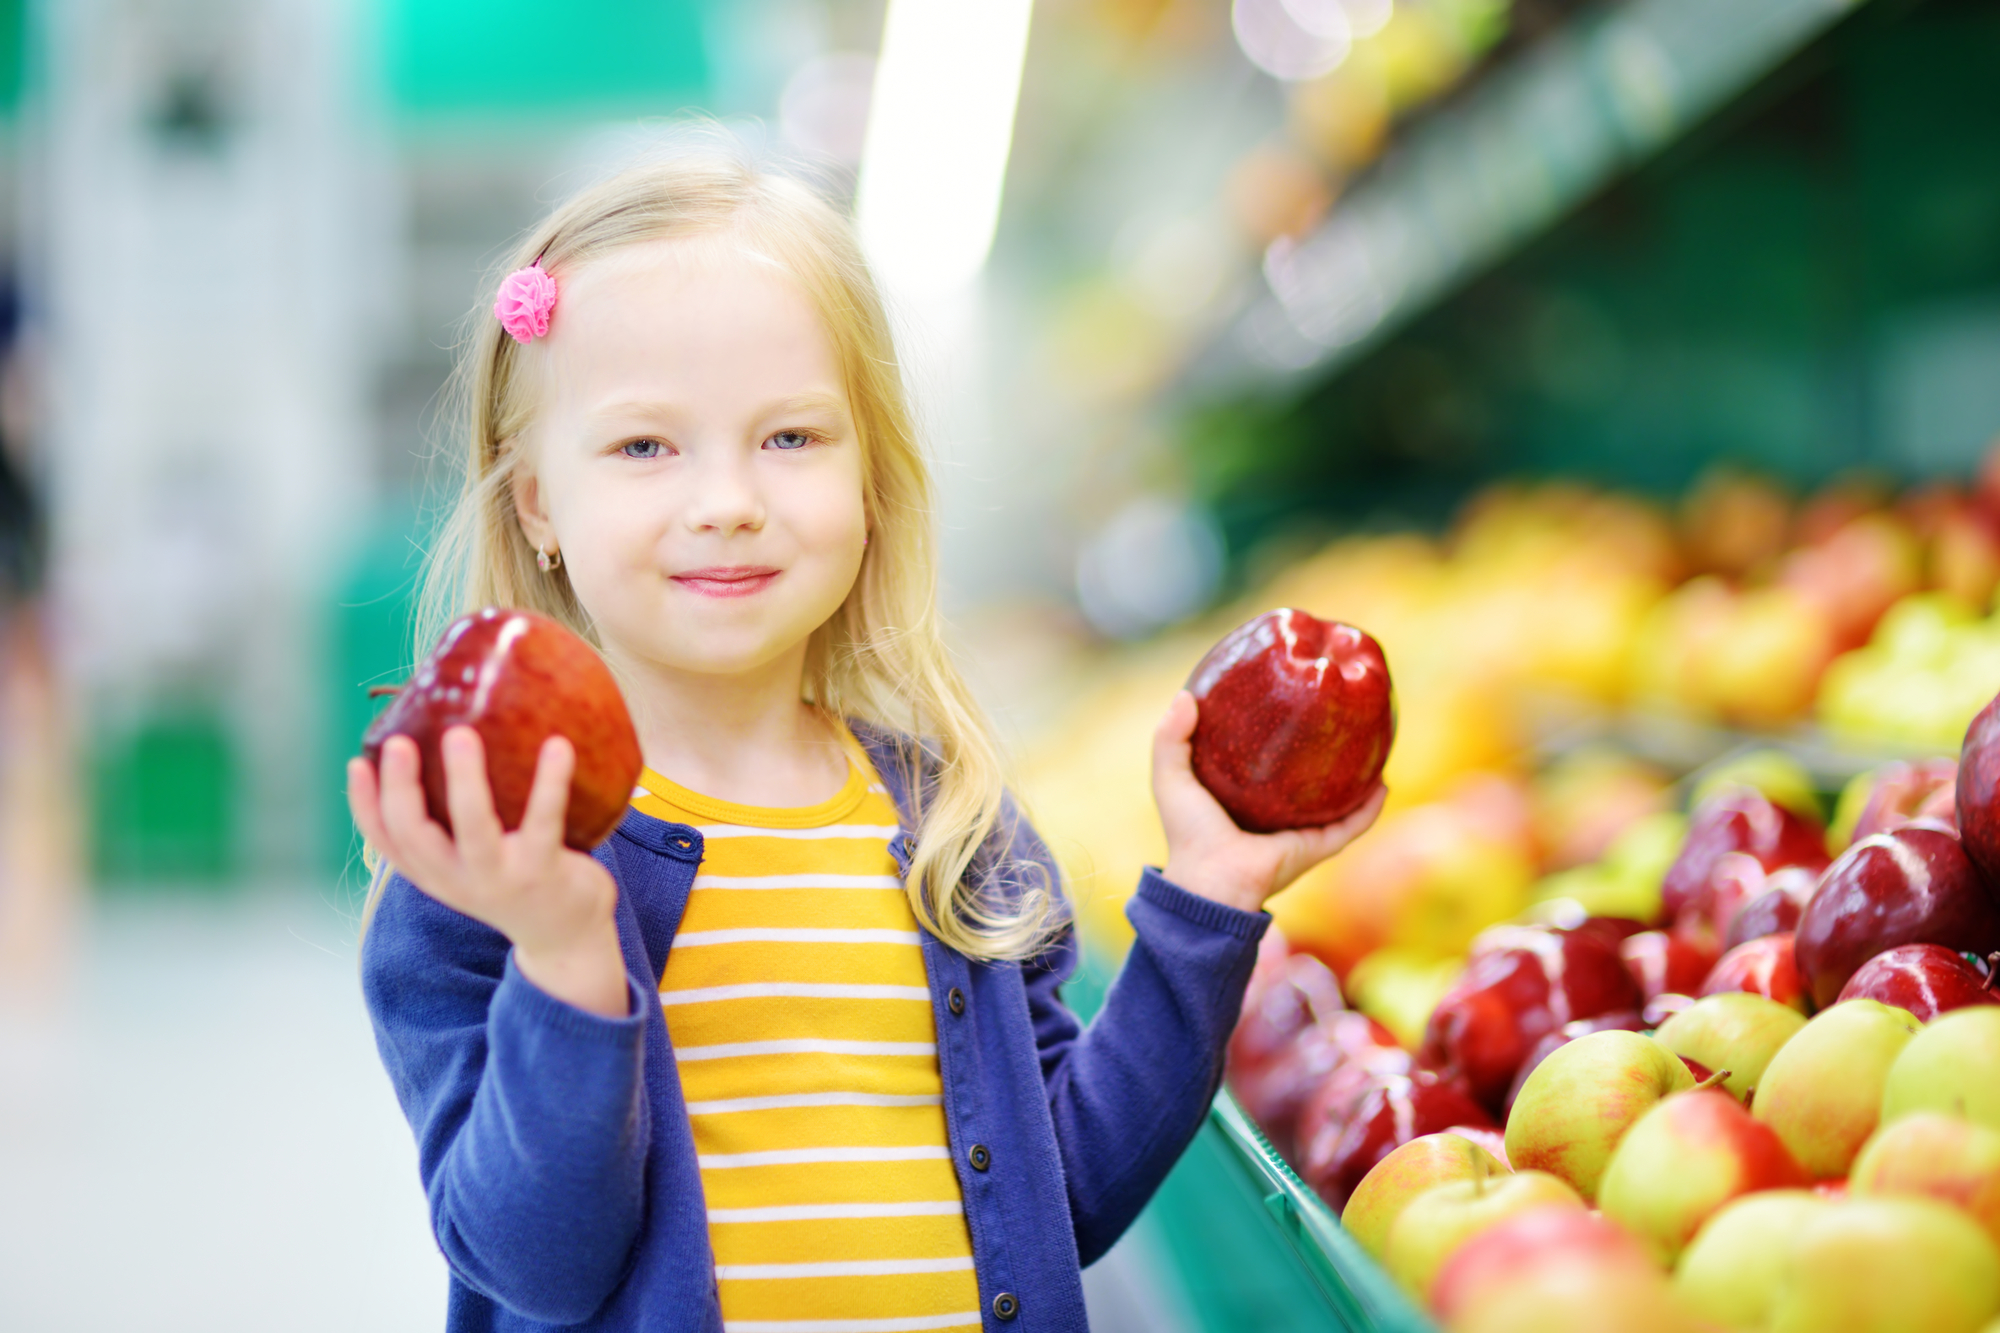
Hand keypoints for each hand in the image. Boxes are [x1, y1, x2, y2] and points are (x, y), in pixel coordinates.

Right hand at [348, 728, 629, 1017]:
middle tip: (399, 742)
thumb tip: (446, 746)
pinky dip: (550, 782)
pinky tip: (557, 745)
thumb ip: (452, 825)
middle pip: (415, 835)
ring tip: (461, 734)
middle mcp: (459, 880)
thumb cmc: (516, 882)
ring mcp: (500, 878)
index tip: (357, 762)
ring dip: (464, 780)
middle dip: (400, 787)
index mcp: (435, 874)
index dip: (365, 805)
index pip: (386, 842)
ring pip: (473, 828)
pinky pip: (543, 821)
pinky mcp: (543, 871)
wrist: (566, 940)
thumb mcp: (472, 864)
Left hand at [1152, 690, 1386, 913]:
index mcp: (1243, 801)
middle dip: (1321, 757)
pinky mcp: (1317, 847)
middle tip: (1335, 722)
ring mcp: (1299, 833)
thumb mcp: (1171, 777)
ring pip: (1337, 803)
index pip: (1263, 766)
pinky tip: (1383, 784)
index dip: (1275, 739)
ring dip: (1356, 780)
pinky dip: (1370, 809)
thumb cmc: (1188, 832)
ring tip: (1370, 747)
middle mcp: (1274, 817)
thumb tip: (1186, 695)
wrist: (1211, 878)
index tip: (1287, 708)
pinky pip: (1352, 825)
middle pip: (1305, 782)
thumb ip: (1170, 737)